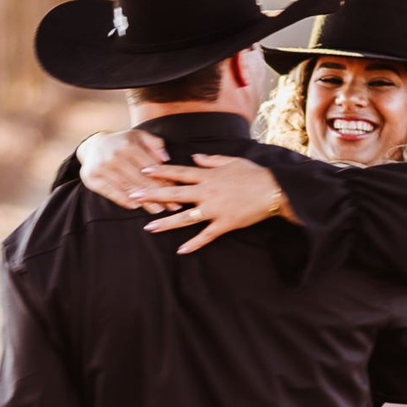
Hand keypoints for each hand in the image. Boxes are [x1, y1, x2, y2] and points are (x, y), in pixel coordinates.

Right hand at [77, 128, 171, 209]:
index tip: (176, 192)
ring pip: (127, 188)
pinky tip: (136, 206)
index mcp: (128, 145)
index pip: (150, 167)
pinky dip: (124, 200)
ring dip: (144, 201)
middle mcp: (114, 156)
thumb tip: (166, 159)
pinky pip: (111, 192)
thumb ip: (155, 144)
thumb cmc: (122, 143)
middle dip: (157, 194)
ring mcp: (102, 168)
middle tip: (171, 206)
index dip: (164, 181)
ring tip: (157, 209)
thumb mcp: (139, 136)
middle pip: (140, 179)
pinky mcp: (92, 179)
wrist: (93, 146)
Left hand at [138, 155, 294, 252]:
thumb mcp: (232, 161)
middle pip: (174, 194)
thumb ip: (211, 160)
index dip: (160, 172)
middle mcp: (207, 192)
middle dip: (152, 195)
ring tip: (148, 227)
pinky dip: (194, 243)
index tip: (143, 171)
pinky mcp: (225, 223)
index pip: (179, 173)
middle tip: (132, 196)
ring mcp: (215, 209)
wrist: (274, 190)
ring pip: (185, 217)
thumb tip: (195, 157)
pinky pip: (207, 235)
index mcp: (208, 176)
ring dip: (166, 223)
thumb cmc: (254, 174)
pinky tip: (181, 250)